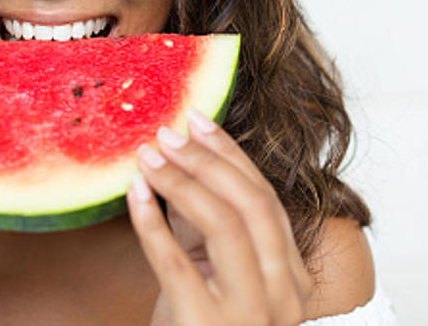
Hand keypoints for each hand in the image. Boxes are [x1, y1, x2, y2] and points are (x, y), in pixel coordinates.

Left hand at [127, 109, 311, 325]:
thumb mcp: (215, 274)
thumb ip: (207, 224)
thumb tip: (181, 158)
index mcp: (293, 279)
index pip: (266, 199)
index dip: (231, 154)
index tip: (198, 120)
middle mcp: (284, 296)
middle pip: (251, 204)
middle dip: (207, 160)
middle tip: (167, 134)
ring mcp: (252, 315)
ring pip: (224, 224)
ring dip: (180, 181)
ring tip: (147, 158)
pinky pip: (175, 262)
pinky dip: (150, 220)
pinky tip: (134, 194)